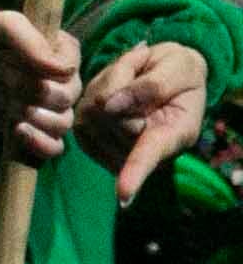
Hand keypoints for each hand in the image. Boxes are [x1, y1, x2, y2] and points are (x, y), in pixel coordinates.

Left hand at [0, 10, 83, 163]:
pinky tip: (16, 130)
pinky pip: (54, 148)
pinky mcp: (33, 129)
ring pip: (63, 123)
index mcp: (60, 52)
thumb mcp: (3, 25)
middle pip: (67, 98)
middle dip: (28, 89)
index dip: (38, 68)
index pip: (71, 68)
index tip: (3, 57)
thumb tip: (65, 72)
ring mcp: (47, 107)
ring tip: (0, 97)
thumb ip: (33, 41)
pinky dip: (40, 143)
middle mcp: (60, 81)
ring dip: (28, 112)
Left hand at [79, 41, 210, 203]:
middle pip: (113, 120)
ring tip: (131, 83)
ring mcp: (114, 143)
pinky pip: (83, 109)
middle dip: (122, 87)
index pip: (148, 155)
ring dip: (108, 86)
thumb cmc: (179, 71)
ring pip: (95, 112)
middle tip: (143, 75)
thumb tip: (109, 105)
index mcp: (173, 135)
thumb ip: (151, 86)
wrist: (166, 71)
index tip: (124, 195)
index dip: (135, 173)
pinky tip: (114, 92)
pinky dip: (95, 91)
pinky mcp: (90, 133)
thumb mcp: (179, 68)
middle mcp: (142, 147)